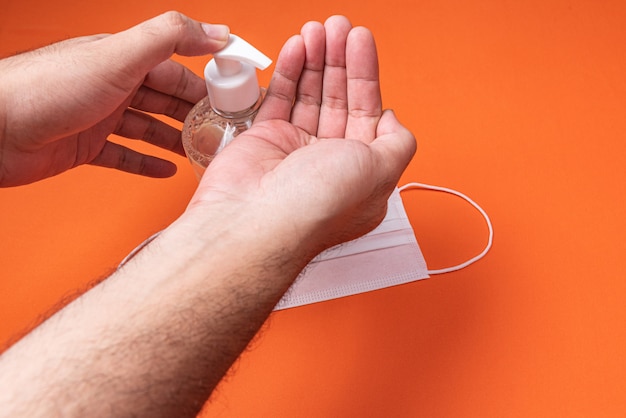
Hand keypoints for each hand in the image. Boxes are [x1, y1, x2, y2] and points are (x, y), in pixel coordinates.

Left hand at [0, 12, 228, 186]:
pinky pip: (124, 156)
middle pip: (165, 100)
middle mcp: (112, 85)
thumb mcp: (119, 56)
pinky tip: (165, 169)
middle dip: (195, 115)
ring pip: (148, 128)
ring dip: (175, 139)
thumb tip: (217, 31)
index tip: (234, 96)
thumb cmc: (48, 90)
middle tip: (223, 132)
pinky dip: (145, 163)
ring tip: (201, 151)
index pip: (177, 67)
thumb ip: (169, 38)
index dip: (207, 82)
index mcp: (123, 59)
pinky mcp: (85, 146)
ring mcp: (98, 116)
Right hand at [189, 16, 415, 255]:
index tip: (361, 42)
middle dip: (341, 60)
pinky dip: (290, 72)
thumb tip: (395, 121)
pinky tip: (298, 47)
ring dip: (316, 59)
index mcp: (361, 173)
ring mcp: (296, 150)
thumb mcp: (381, 171)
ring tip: (318, 29)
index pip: (369, 113)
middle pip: (339, 99)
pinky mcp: (266, 139)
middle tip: (338, 27)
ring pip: (311, 95)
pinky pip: (281, 98)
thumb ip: (398, 144)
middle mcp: (329, 162)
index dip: (366, 75)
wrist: (256, 221)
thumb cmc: (317, 203)